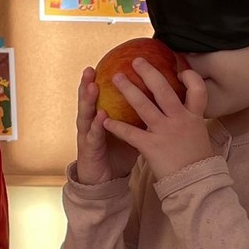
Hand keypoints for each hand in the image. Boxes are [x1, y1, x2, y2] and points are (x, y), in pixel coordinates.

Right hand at [73, 67, 138, 185]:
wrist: (105, 182)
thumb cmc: (118, 154)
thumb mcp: (130, 132)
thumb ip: (137, 116)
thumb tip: (160, 101)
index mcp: (104, 116)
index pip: (101, 94)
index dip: (102, 80)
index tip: (101, 66)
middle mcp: (94, 123)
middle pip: (90, 99)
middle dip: (88, 83)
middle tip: (90, 69)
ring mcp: (90, 135)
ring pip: (87, 114)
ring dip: (88, 99)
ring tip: (91, 85)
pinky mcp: (90, 150)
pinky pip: (95, 136)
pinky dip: (97, 125)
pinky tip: (100, 116)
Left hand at [99, 59, 213, 182]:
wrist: (196, 184)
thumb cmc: (199, 164)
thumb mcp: (201, 137)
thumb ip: (192, 123)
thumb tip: (188, 114)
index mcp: (194, 117)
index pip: (197, 89)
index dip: (190, 77)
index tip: (179, 71)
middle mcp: (180, 120)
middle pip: (163, 89)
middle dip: (148, 73)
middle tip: (136, 61)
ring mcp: (165, 132)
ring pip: (143, 105)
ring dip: (128, 90)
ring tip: (116, 78)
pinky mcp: (152, 146)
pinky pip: (130, 133)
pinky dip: (116, 126)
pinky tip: (106, 120)